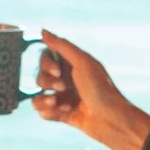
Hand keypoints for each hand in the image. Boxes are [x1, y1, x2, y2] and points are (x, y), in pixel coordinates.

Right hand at [33, 31, 149, 149]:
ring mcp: (63, 98)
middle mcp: (66, 80)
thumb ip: (62, 45)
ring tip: (59, 104)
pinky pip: (43, 111)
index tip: (57, 71)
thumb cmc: (100, 88)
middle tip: (63, 88)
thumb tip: (42, 30)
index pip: (46, 58)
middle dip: (48, 83)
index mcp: (72, 65)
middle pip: (40, 77)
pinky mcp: (61, 114)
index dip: (46, 64)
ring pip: (38, 96)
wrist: (111, 119)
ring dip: (44, 100)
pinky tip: (65, 113)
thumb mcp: (83, 62)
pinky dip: (50, 112)